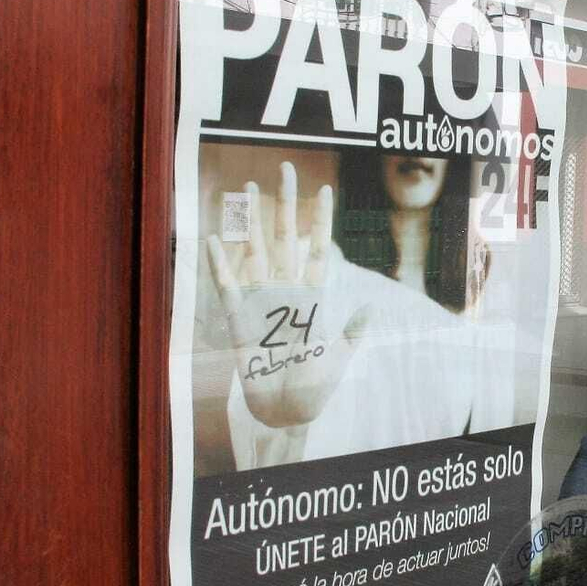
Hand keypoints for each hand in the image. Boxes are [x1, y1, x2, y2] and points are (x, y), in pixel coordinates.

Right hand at [205, 162, 369, 428]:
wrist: (285, 416)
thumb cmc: (314, 391)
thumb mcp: (339, 359)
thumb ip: (352, 333)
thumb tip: (370, 306)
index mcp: (312, 298)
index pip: (317, 250)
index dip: (320, 220)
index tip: (325, 190)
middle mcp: (285, 292)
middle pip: (285, 239)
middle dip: (285, 204)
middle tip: (287, 169)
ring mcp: (260, 302)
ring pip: (256, 251)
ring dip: (252, 220)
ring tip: (249, 187)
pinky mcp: (238, 319)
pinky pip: (227, 285)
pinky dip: (220, 263)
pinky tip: (216, 237)